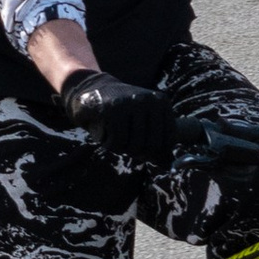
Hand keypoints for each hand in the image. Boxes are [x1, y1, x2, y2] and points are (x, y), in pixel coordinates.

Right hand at [61, 70, 179, 166]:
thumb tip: (169, 165)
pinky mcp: (114, 108)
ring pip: (135, 145)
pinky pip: (118, 142)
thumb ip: (157, 143)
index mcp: (162, 102)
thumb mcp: (143, 124)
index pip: (168, 140)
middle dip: (137, 151)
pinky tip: (105, 133)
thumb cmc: (120, 114)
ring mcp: (132, 102)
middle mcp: (150, 99)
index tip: (140, 145)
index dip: (153, 151)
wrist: (89, 92)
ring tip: (114, 133)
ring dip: (121, 148)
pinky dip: (109, 144)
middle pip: (152, 145)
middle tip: (124, 141)